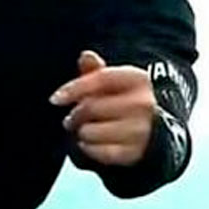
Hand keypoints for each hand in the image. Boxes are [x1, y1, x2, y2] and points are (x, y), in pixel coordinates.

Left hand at [50, 50, 155, 165]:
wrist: (153, 130)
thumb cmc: (125, 101)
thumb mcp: (113, 82)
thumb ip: (96, 71)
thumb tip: (86, 56)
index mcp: (137, 79)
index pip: (100, 79)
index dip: (74, 88)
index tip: (55, 99)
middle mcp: (143, 103)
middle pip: (91, 107)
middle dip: (75, 115)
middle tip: (72, 119)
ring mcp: (141, 129)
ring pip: (90, 132)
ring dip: (81, 132)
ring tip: (85, 130)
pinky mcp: (135, 152)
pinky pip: (98, 152)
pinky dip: (89, 148)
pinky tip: (92, 143)